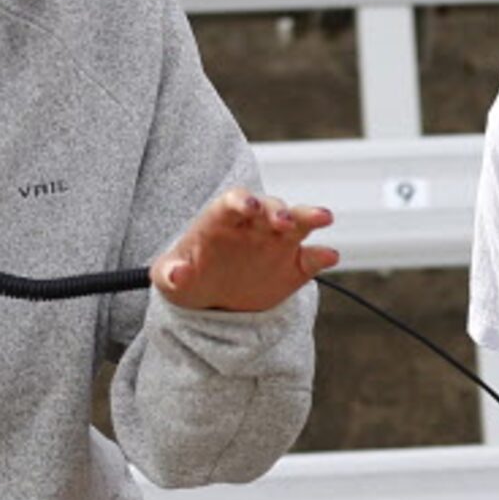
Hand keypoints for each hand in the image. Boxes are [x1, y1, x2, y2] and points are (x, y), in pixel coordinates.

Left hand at [151, 190, 337, 312]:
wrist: (209, 300)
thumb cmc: (186, 279)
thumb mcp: (169, 279)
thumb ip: (170, 274)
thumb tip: (177, 273)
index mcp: (223, 219)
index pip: (235, 200)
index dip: (243, 200)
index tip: (250, 206)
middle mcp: (255, 224)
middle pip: (271, 206)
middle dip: (278, 211)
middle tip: (284, 221)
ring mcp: (277, 242)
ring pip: (299, 222)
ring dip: (310, 216)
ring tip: (323, 218)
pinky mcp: (295, 265)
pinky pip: (312, 257)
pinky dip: (322, 256)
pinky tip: (329, 256)